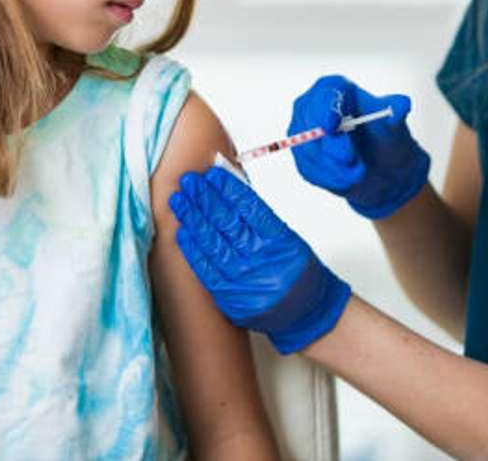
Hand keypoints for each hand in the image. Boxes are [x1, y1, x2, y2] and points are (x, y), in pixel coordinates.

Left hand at [168, 167, 350, 354]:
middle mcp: (262, 262)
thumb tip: (229, 190)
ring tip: (180, 200)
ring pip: (213, 244)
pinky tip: (183, 232)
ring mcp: (245, 282)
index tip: (212, 175)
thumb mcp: (289, 239)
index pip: (250, 208)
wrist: (307, 313)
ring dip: (193, 219)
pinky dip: (193, 249)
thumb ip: (260, 217)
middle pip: (227, 224)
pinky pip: (207, 270)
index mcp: (281, 242)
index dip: (228, 189)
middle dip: (205, 199)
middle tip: (189, 181)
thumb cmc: (298, 272)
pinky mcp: (231, 298)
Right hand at [289, 75, 430, 219]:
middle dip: (329, 144)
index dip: (324, 109)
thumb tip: (403, 105)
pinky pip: (309, 169)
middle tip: (350, 159)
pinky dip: (329, 178)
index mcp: (335, 89)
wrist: (384, 168)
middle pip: (309, 122)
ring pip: (308, 149)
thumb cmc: (386, 138)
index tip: (332, 125)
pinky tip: (348, 180)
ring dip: (333, 166)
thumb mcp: (395, 124)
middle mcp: (312, 107)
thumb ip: (396, 112)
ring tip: (359, 173)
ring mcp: (303, 133)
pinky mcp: (304, 157)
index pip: (323, 94)